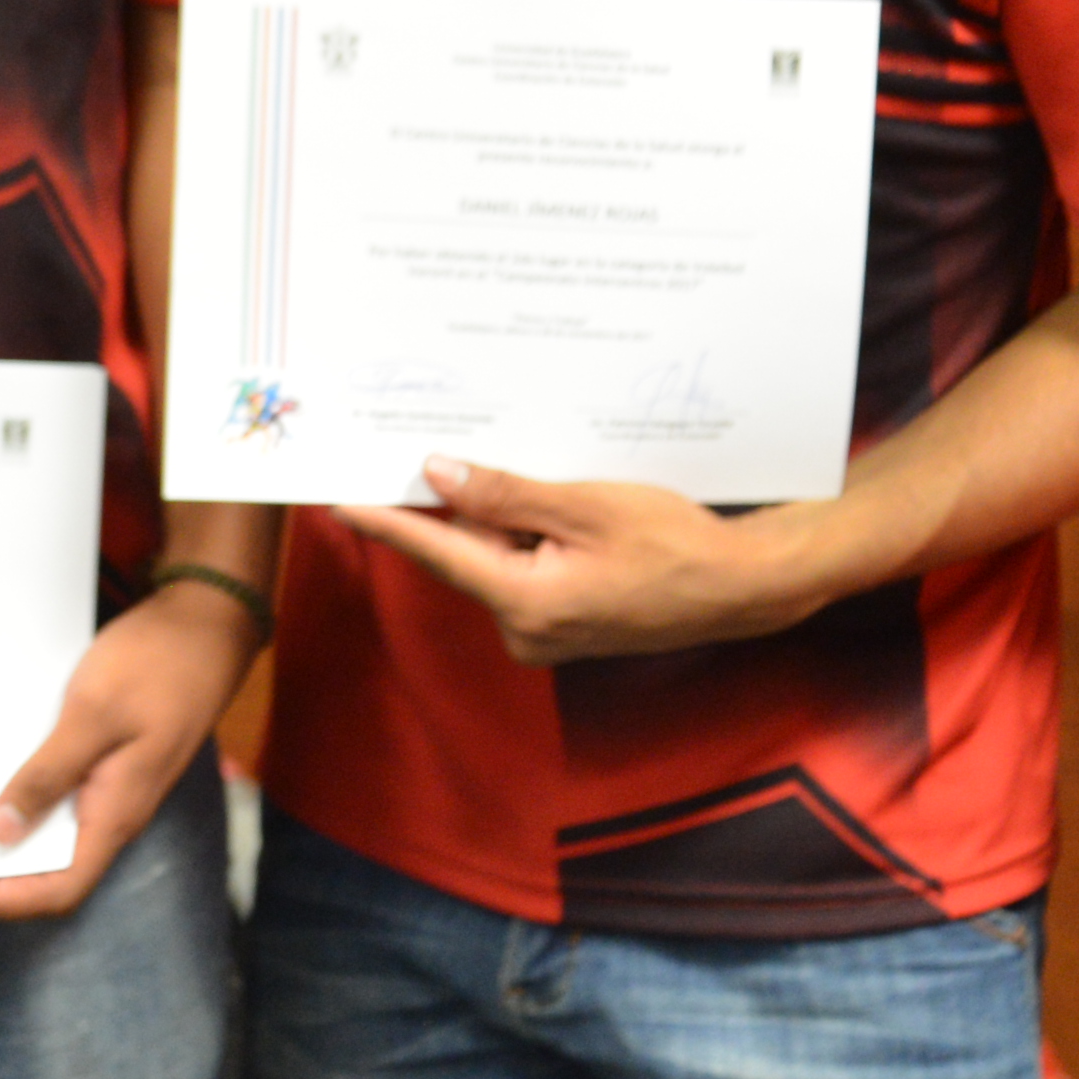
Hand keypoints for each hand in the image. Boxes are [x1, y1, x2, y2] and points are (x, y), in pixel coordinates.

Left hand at [0, 576, 258, 917]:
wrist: (206, 623)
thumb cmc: (155, 664)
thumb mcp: (92, 714)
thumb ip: (48, 775)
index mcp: (114, 814)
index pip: (56, 890)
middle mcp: (113, 813)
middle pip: (51, 872)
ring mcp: (113, 788)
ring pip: (54, 836)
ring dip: (6, 835)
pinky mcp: (109, 763)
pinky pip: (62, 798)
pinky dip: (24, 795)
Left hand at [333, 459, 826, 665]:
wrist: (741, 588)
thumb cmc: (675, 545)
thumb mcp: (587, 505)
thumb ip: (508, 494)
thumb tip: (439, 476)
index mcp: (524, 602)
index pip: (436, 552)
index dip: (385, 520)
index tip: (337, 498)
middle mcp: (525, 630)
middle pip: (469, 552)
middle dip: (458, 503)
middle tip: (434, 444)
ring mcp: (545, 634)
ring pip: (500, 558)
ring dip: (504, 517)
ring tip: (531, 469)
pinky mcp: (565, 625)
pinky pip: (527, 571)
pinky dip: (530, 536)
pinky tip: (555, 502)